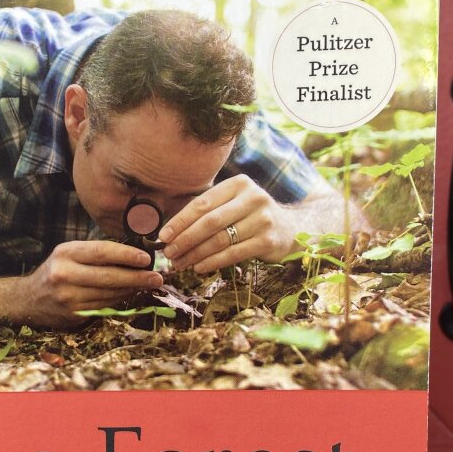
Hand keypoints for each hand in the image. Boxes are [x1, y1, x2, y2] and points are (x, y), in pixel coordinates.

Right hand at [21, 240, 160, 327]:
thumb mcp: (68, 255)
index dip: (127, 255)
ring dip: (132, 289)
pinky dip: (120, 299)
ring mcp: (68, 296)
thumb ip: (95, 253)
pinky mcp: (73, 313)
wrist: (29, 300)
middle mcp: (64, 273)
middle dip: (137, 276)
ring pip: (109, 293)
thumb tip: (133, 255)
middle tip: (156, 277)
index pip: (102, 252)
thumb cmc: (56, 271)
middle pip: (109, 275)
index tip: (146, 258)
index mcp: (65, 253)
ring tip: (148, 284)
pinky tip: (130, 294)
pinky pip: (104, 305)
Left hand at [159, 177, 293, 274]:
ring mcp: (262, 219)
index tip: (163, 236)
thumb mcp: (232, 204)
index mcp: (238, 184)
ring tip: (180, 264)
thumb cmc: (250, 217)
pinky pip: (234, 253)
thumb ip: (207, 211)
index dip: (180, 221)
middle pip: (210, 222)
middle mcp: (253, 197)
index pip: (203, 203)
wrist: (289, 229)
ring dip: (196, 254)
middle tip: (169, 253)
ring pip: (220, 239)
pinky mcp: (268, 240)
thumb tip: (170, 231)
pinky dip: (213, 262)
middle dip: (185, 239)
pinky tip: (199, 267)